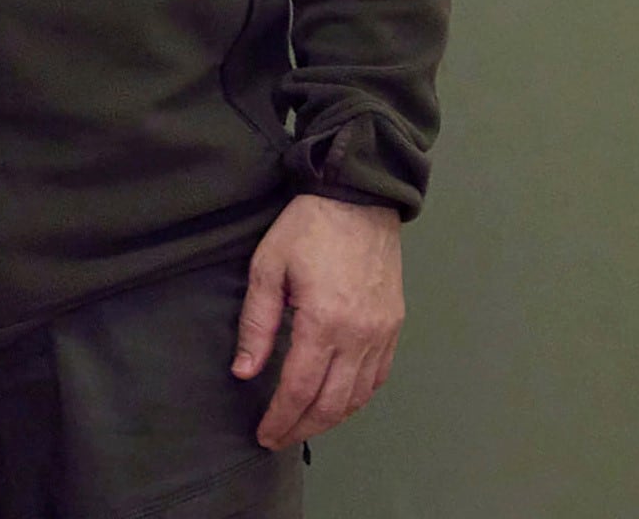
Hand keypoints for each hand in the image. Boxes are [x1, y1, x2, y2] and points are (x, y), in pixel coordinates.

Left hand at [234, 193, 404, 447]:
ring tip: (303, 425)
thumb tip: (244, 371)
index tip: (263, 434)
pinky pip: (378, 377)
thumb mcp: (267, 268)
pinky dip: (357, 398)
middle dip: (303, 427)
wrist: (358, 201)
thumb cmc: (306, 229)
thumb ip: (257, 324)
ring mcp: (382, 334)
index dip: (280, 417)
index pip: (300, 389)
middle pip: (332, 403)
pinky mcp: (394, 327)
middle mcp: (359, 337)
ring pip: (358, 396)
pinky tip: (338, 402)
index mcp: (324, 323)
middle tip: (278, 438)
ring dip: (330, 419)